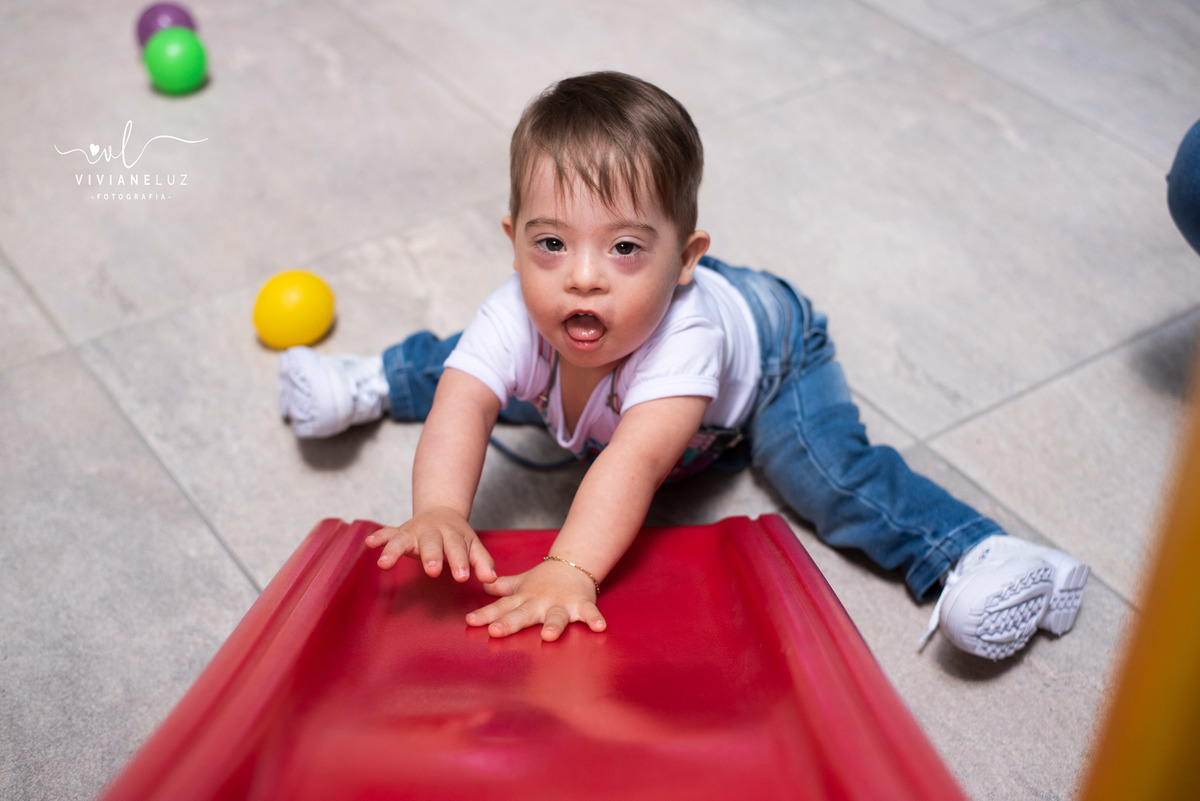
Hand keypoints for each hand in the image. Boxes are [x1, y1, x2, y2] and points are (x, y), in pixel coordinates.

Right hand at [364, 506, 496, 583]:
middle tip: (433, 571)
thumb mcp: (473, 546)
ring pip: (403, 539)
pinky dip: (378, 537)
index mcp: (453, 535)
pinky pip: (387, 533)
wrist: (442, 511)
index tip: (462, 577)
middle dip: (431, 556)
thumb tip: (491, 580)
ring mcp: (414, 531)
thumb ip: (482, 562)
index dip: (461, 562)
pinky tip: (369, 543)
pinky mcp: (399, 532)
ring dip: (394, 550)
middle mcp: (433, 531)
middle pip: (432, 543)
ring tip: (384, 563)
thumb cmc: (457, 537)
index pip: (458, 549)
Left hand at [466, 559, 605, 641]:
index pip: (502, 607)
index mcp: (524, 599)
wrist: (573, 565)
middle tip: (495, 630)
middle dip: (510, 623)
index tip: (470, 621)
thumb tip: (482, 587)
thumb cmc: (545, 579)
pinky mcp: (581, 604)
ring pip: (556, 616)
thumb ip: (503, 587)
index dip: (486, 614)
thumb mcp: (521, 583)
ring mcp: (561, 604)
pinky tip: (600, 627)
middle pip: (523, 614)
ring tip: (548, 635)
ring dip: (553, 625)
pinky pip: (589, 614)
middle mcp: (540, 602)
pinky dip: (595, 619)